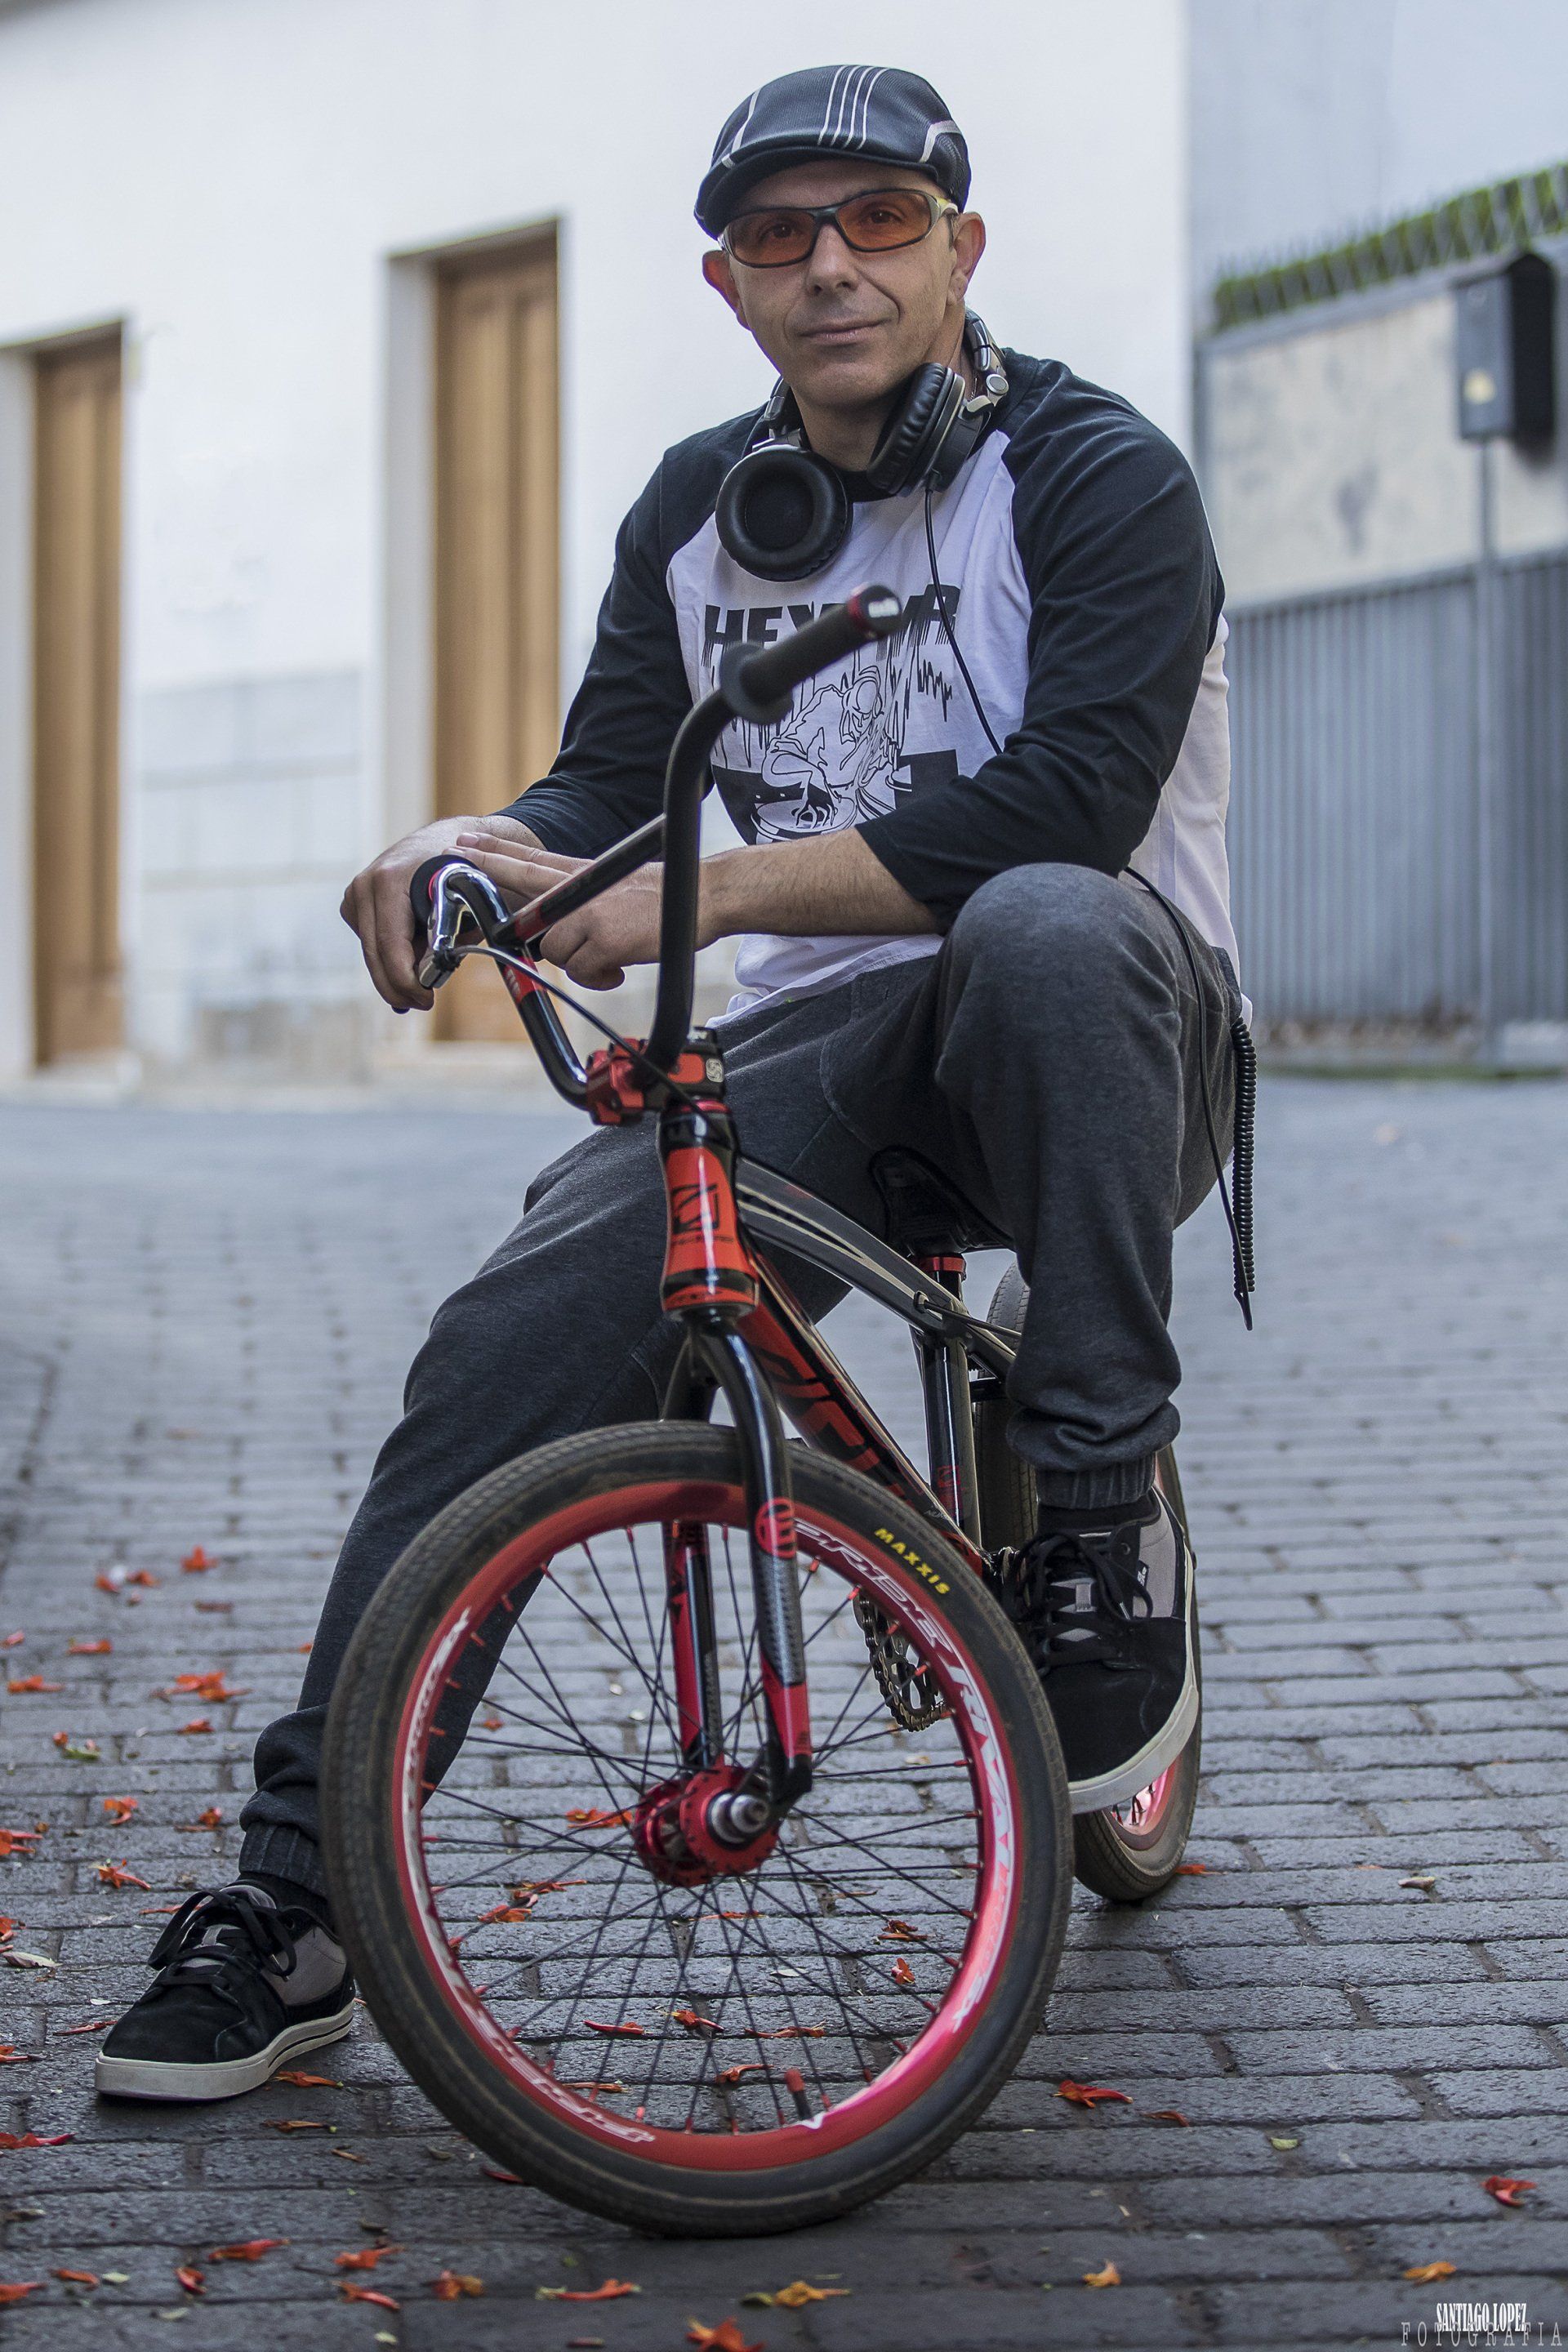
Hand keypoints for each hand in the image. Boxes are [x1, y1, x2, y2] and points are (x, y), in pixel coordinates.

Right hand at [340, 813, 540, 1010]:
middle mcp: (366, 884)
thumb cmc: (464, 873)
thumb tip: (424, 977)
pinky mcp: (355, 899)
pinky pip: (369, 939)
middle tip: (421, 1004)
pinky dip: (387, 954)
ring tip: (420, 985)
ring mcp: (356, 891)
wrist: (448, 839)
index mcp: (391, 881)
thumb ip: (444, 942)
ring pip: (369, 950)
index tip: (425, 1000)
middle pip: (374, 953)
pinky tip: (408, 959)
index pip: (391, 946)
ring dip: (392, 972)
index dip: (406, 981)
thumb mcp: (465, 908)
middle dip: (397, 986)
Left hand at [454, 832, 667, 990]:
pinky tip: (619, 966)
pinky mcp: (601, 940)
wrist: (702, 896)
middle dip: (503, 897)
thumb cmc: (664, 898)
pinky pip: (580, 971)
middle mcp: (579, 889)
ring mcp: (587, 913)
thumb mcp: (614, 886)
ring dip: (579, 961)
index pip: (529, 858)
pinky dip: (598, 976)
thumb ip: (581, 902)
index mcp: (582, 872)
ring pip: (554, 950)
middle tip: (476, 874)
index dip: (494, 852)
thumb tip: (557, 931)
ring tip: (610, 955)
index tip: (464, 842)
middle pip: (526, 899)